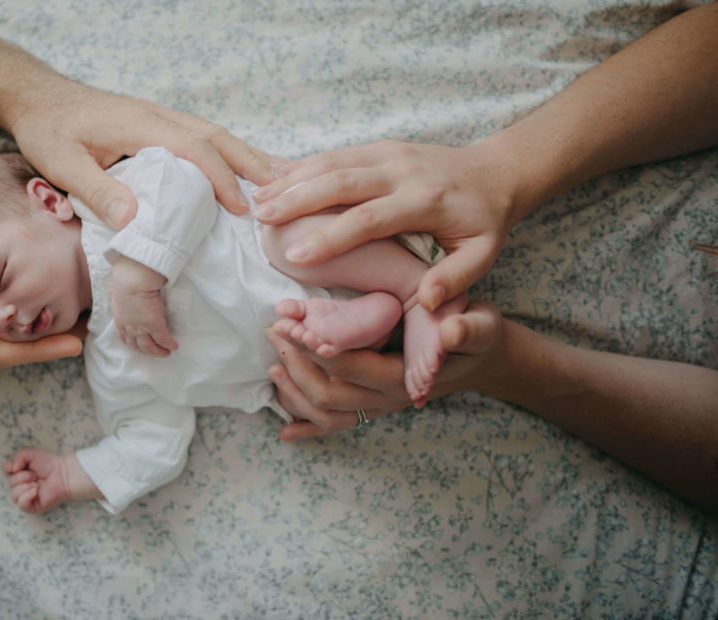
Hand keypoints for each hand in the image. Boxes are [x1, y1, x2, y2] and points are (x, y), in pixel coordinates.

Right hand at [0, 246, 82, 374]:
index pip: (8, 348)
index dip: (42, 348)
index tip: (79, 343)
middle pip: (19, 327)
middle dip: (55, 326)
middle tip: (98, 316)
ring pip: (10, 303)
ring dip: (43, 299)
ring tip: (81, 287)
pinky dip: (19, 275)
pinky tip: (43, 261)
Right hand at [3, 448, 72, 513]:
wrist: (63, 473)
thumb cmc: (50, 463)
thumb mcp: (31, 454)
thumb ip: (18, 456)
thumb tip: (12, 468)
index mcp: (20, 472)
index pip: (6, 471)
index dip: (9, 468)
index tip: (18, 466)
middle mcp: (22, 485)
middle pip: (10, 483)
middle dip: (22, 477)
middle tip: (35, 475)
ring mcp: (27, 496)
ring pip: (13, 495)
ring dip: (24, 487)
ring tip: (36, 484)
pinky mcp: (33, 506)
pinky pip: (21, 505)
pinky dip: (26, 497)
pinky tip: (35, 492)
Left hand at [9, 80, 274, 228]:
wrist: (36, 97)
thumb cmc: (48, 130)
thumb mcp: (63, 164)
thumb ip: (97, 191)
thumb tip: (135, 220)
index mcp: (141, 124)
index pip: (194, 148)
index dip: (220, 178)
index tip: (242, 207)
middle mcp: (157, 116)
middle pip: (216, 136)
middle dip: (250, 162)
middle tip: (283, 190)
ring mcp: (158, 117)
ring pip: (212, 133)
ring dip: (244, 155)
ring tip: (275, 179)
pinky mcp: (155, 123)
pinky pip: (200, 135)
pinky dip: (226, 152)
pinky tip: (238, 168)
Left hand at [110, 256, 177, 356]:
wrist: (132, 281)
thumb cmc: (126, 283)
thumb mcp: (120, 297)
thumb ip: (124, 304)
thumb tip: (129, 302)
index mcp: (120, 321)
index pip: (125, 338)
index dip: (132, 344)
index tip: (139, 346)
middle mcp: (129, 328)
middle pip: (137, 346)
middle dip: (147, 351)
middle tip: (155, 352)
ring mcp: (142, 329)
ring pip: (149, 347)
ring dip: (158, 352)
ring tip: (166, 353)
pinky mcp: (155, 326)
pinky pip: (163, 339)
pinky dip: (169, 344)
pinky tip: (174, 346)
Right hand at [251, 140, 516, 310]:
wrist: (496, 171)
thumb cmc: (485, 221)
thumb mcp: (482, 254)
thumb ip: (455, 278)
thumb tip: (425, 301)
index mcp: (424, 201)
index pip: (369, 219)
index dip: (330, 237)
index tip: (296, 256)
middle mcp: (402, 170)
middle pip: (341, 181)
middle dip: (297, 199)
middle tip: (260, 218)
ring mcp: (389, 153)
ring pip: (333, 162)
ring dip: (293, 180)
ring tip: (258, 200)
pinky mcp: (381, 146)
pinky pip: (336, 153)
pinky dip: (303, 166)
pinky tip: (277, 179)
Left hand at [266, 300, 503, 439]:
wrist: (483, 359)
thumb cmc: (477, 335)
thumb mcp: (481, 326)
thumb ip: (468, 331)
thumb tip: (449, 332)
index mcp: (405, 378)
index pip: (349, 366)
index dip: (315, 347)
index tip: (290, 323)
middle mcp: (387, 398)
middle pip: (329, 393)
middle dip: (295, 364)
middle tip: (274, 331)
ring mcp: (379, 406)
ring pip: (327, 413)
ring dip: (294, 392)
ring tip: (271, 364)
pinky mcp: (373, 406)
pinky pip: (336, 425)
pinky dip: (308, 428)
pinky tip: (284, 432)